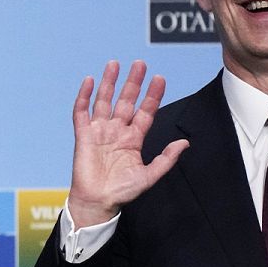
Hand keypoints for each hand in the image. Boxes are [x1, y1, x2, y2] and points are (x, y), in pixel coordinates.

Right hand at [67, 60, 188, 226]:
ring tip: (114, 64)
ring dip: (109, 83)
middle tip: (140, 64)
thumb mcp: (149, 176)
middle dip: (133, 83)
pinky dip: (84, 96)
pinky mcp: (83, 135)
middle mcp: (117, 131)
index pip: (145, 112)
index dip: (152, 96)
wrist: (97, 202)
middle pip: (126, 101)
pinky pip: (82, 112)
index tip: (159, 79)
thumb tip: (185, 143)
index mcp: (133, 139)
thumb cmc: (122, 192)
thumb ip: (166, 159)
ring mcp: (99, 131)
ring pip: (104, 101)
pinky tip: (89, 81)